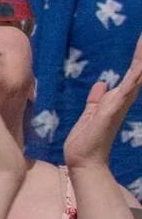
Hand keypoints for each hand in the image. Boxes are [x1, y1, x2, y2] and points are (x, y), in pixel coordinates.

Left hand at [65, 33, 141, 174]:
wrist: (83, 161)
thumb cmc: (85, 141)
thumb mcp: (89, 114)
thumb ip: (96, 99)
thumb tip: (103, 84)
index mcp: (116, 100)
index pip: (131, 74)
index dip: (139, 57)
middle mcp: (122, 101)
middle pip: (138, 72)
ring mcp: (118, 105)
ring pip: (136, 77)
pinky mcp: (111, 111)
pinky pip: (125, 91)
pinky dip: (133, 78)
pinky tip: (139, 68)